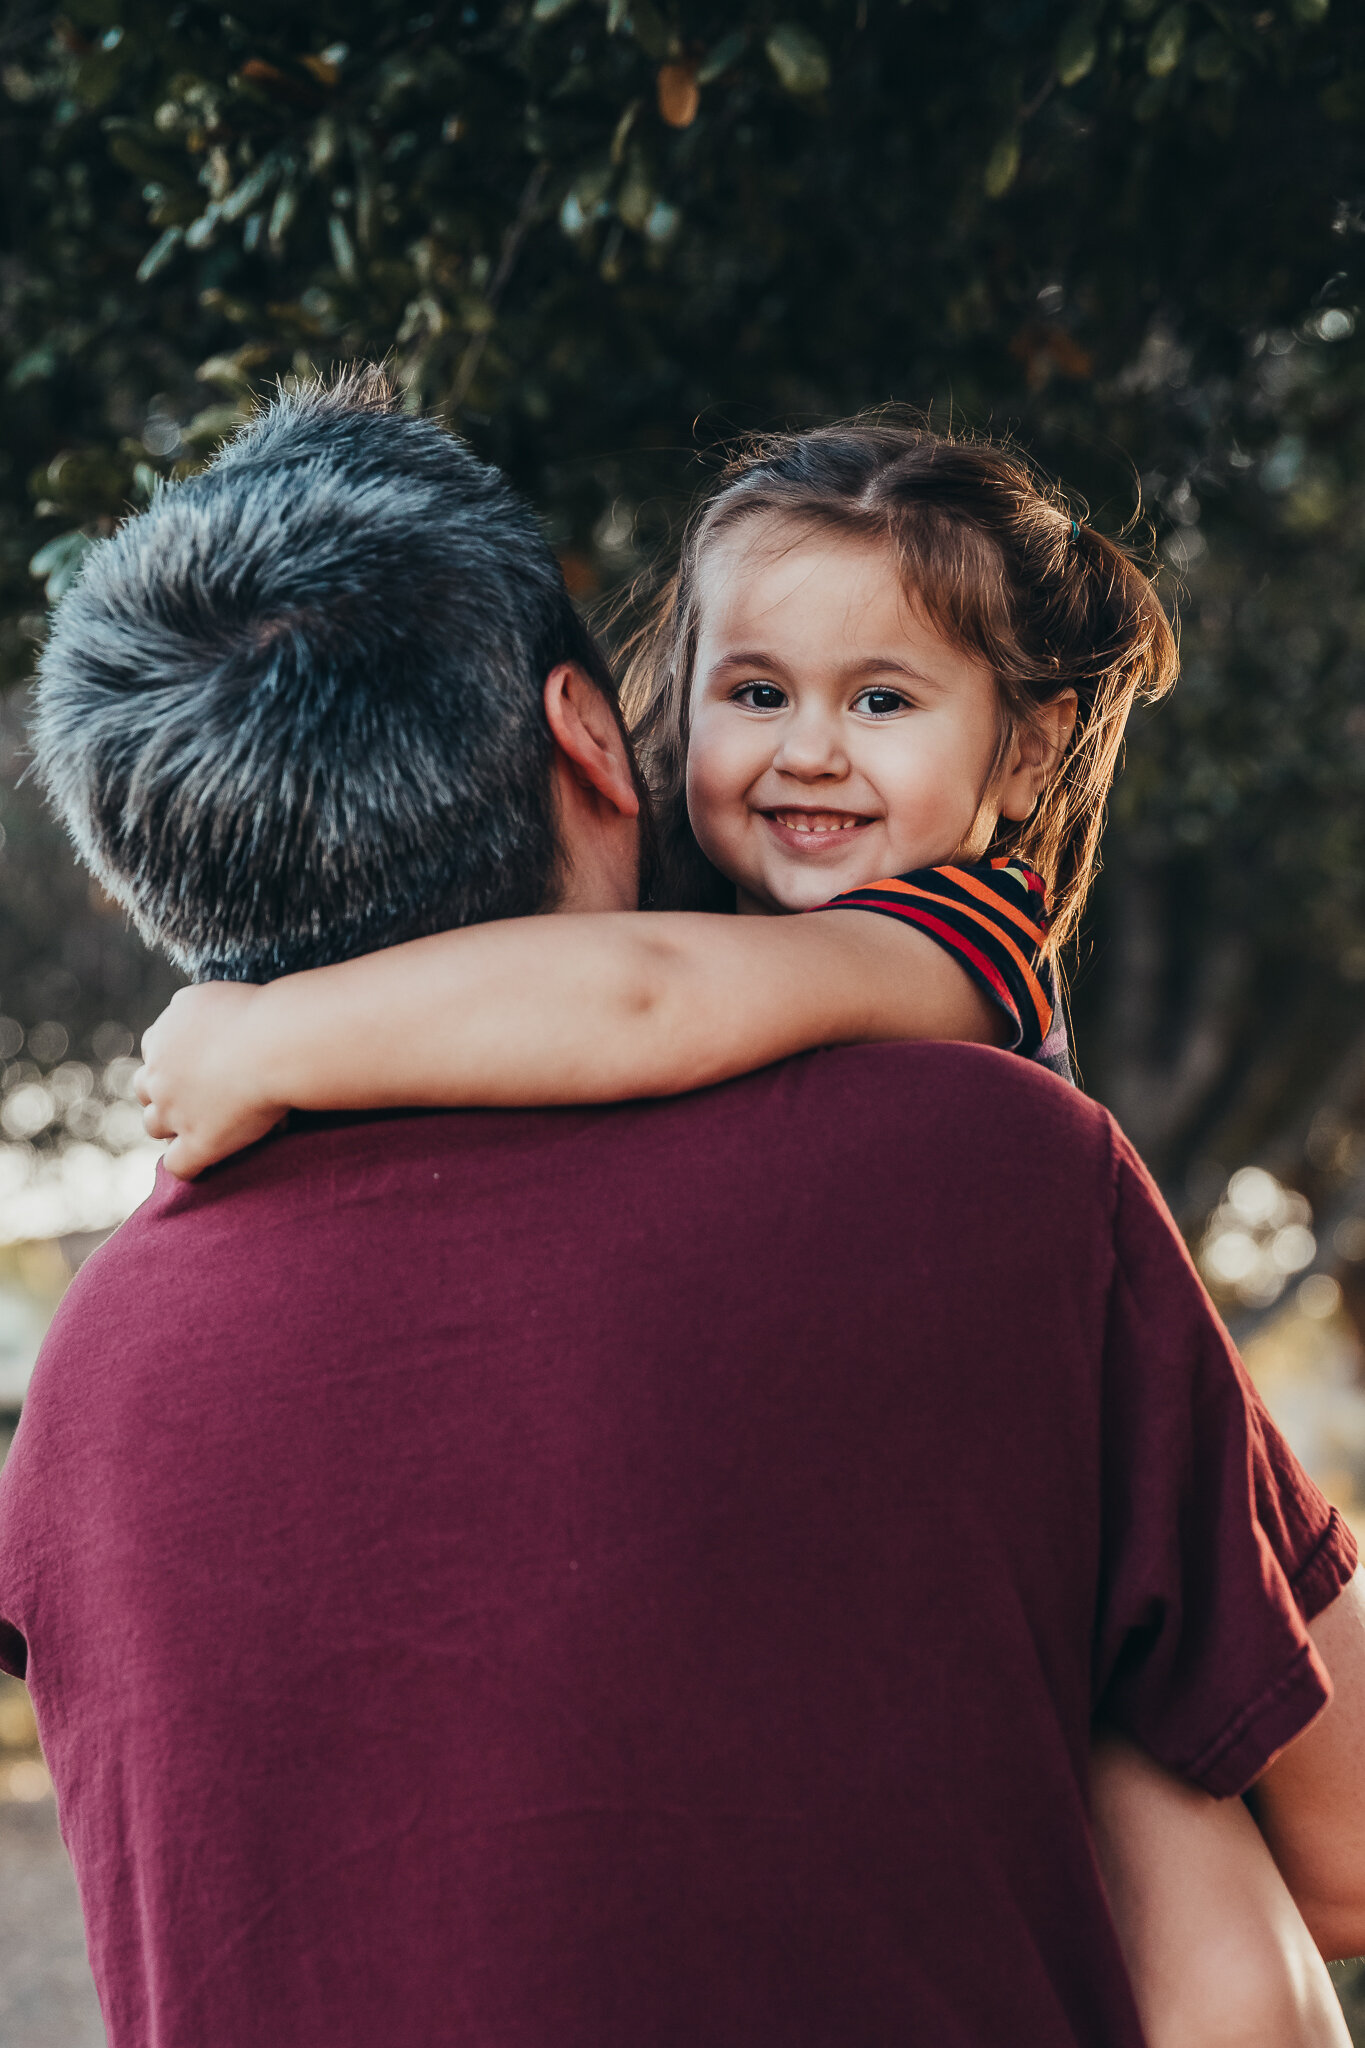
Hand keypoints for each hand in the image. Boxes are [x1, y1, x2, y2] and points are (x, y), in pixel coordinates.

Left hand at [136, 984, 286, 1179]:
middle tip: (195, 1096)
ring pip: (154, 1126)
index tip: (198, 1063)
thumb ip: (199, 1011)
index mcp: (166, 1033)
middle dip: (165, 1092)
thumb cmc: (261, 1014)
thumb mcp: (214, 995)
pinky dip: (189, 1166)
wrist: (275, 1046)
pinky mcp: (199, 1142)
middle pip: (145, 1088)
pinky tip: (208, 1164)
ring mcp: (175, 1110)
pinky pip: (179, 1166)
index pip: (154, 1048)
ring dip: (171, 1127)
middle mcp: (161, 1072)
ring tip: (199, 1128)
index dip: (174, 1058)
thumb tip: (207, 1026)